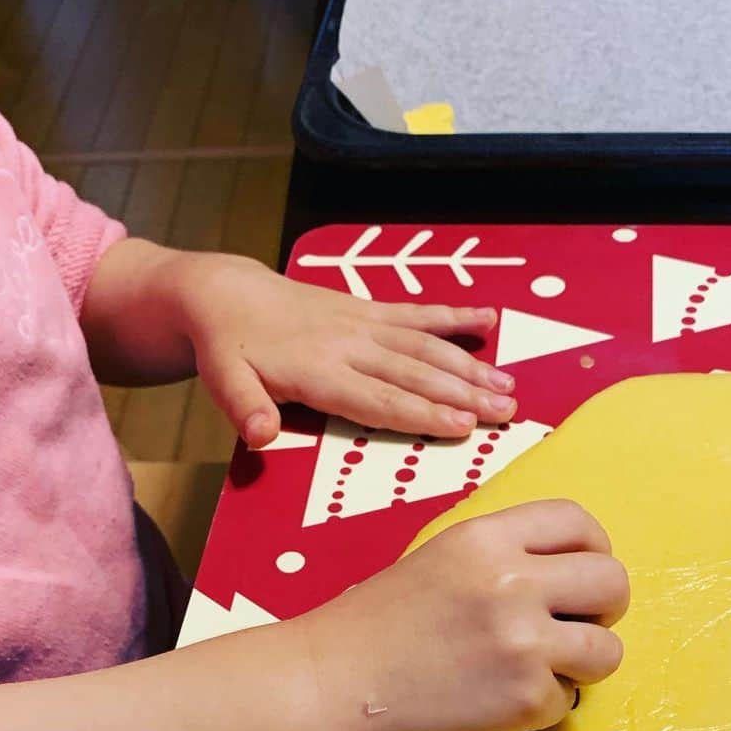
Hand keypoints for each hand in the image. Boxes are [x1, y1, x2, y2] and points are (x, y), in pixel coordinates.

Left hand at [166, 253, 515, 445]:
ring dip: (469, 365)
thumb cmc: (228, 350)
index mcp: (319, 370)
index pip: (378, 400)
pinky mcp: (368, 308)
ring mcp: (363, 323)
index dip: (421, 414)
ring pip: (425, 345)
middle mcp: (349, 345)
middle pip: (414, 374)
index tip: (461, 426)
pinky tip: (490, 317)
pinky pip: (417, 312)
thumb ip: (245, 409)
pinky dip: (454, 315)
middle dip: (463, 394)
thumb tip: (262, 435)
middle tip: (506, 412)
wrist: (224, 294)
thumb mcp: (223, 382)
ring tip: (507, 385)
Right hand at [299, 501, 629, 730]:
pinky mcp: (522, 699)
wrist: (326, 684)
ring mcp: (522, 641)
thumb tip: (568, 579)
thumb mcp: (440, 560)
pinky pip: (566, 703)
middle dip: (602, 611)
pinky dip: (537, 710)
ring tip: (536, 672)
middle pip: (613, 583)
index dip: (593, 553)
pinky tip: (493, 703)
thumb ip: (502, 559)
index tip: (579, 579)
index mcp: (488, 538)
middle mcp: (513, 581)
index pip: (581, 525)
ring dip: (580, 666)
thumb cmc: (374, 625)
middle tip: (571, 631)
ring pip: (606, 651)